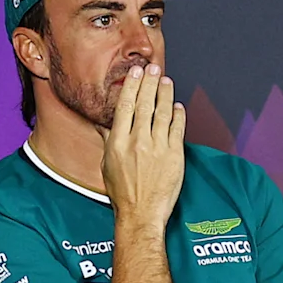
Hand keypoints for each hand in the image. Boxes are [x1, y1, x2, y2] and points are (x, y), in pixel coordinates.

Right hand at [100, 67, 186, 219]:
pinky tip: (178, 106)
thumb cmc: (122, 193)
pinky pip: (178, 129)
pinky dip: (178, 115)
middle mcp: (138, 142)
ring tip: (167, 81)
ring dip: (166, 94)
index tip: (136, 73)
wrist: (141, 214)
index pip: (125, 106)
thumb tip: (103, 123)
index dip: (132, 86)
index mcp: (119, 143)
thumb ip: (108, 140)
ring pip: (163, 112)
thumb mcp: (107, 164)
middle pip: (145, 104)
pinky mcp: (175, 156)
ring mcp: (158, 148)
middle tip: (154, 68)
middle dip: (150, 83)